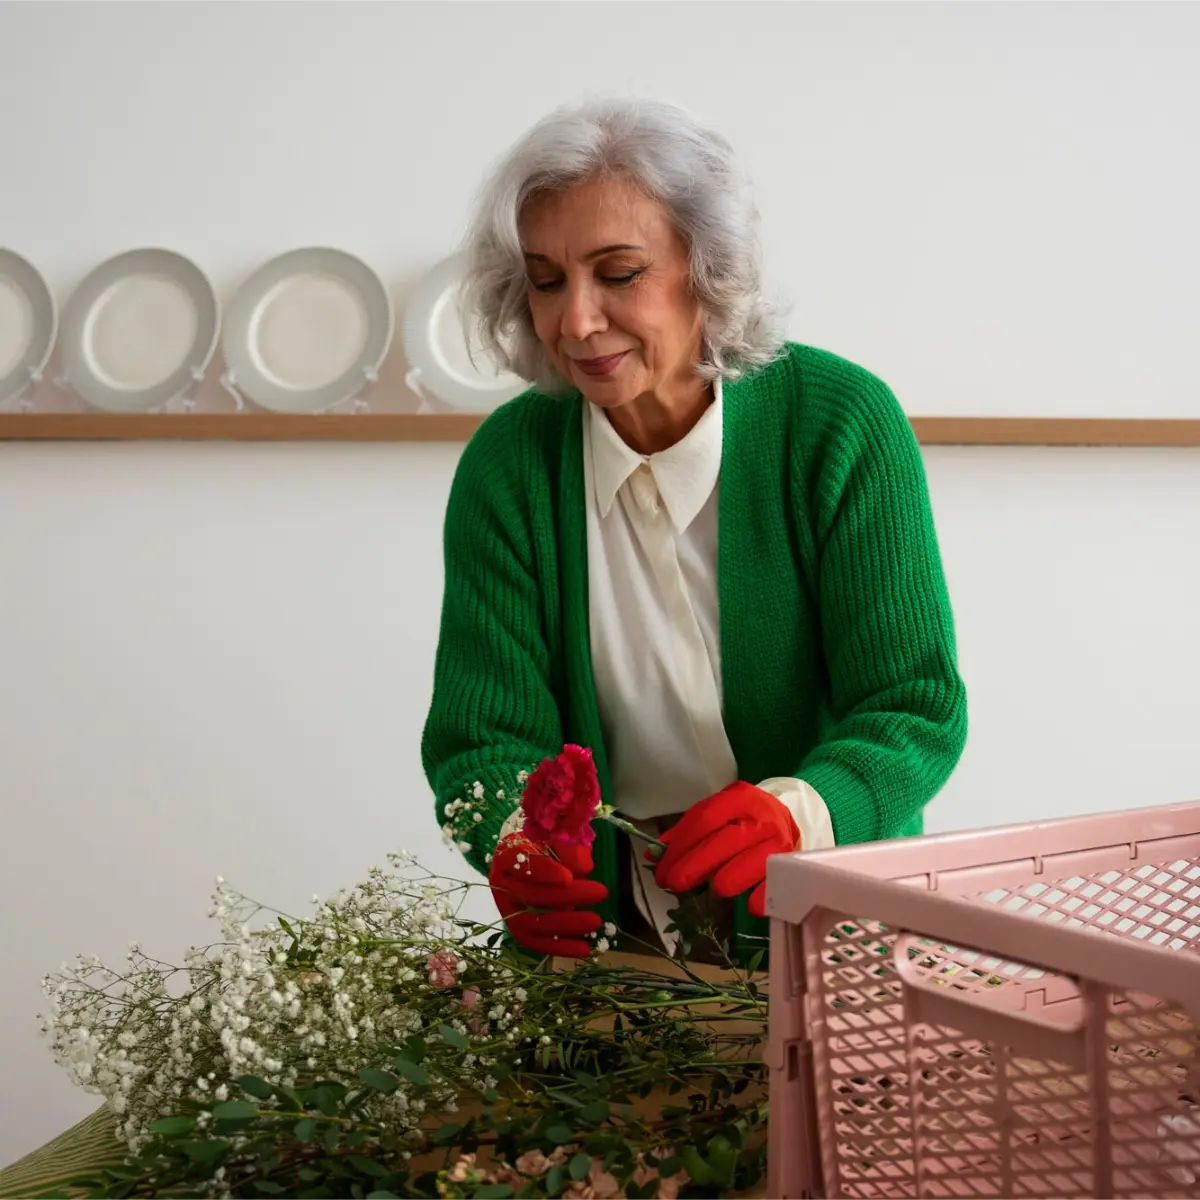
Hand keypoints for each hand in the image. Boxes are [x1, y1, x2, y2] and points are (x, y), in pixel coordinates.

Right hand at [489, 832, 607, 957]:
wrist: (526, 860)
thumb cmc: (543, 845)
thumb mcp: (555, 838)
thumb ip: (569, 848)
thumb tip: (585, 869)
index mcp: (506, 855)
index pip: (522, 864)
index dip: (545, 872)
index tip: (569, 877)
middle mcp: (501, 885)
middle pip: (532, 895)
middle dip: (568, 897)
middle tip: (600, 892)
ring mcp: (507, 911)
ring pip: (533, 923)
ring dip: (566, 925)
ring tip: (595, 921)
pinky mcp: (518, 931)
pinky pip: (536, 943)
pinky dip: (560, 947)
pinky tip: (584, 948)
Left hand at [647, 782, 799, 918]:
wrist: (787, 820)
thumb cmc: (743, 818)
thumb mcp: (718, 812)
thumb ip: (688, 830)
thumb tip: (654, 855)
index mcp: (740, 799)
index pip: (704, 820)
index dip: (679, 846)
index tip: (661, 867)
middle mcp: (762, 819)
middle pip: (721, 845)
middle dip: (691, 868)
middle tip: (671, 884)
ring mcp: (779, 846)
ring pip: (743, 870)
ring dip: (721, 883)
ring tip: (713, 887)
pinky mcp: (792, 871)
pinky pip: (768, 893)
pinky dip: (754, 901)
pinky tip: (745, 902)